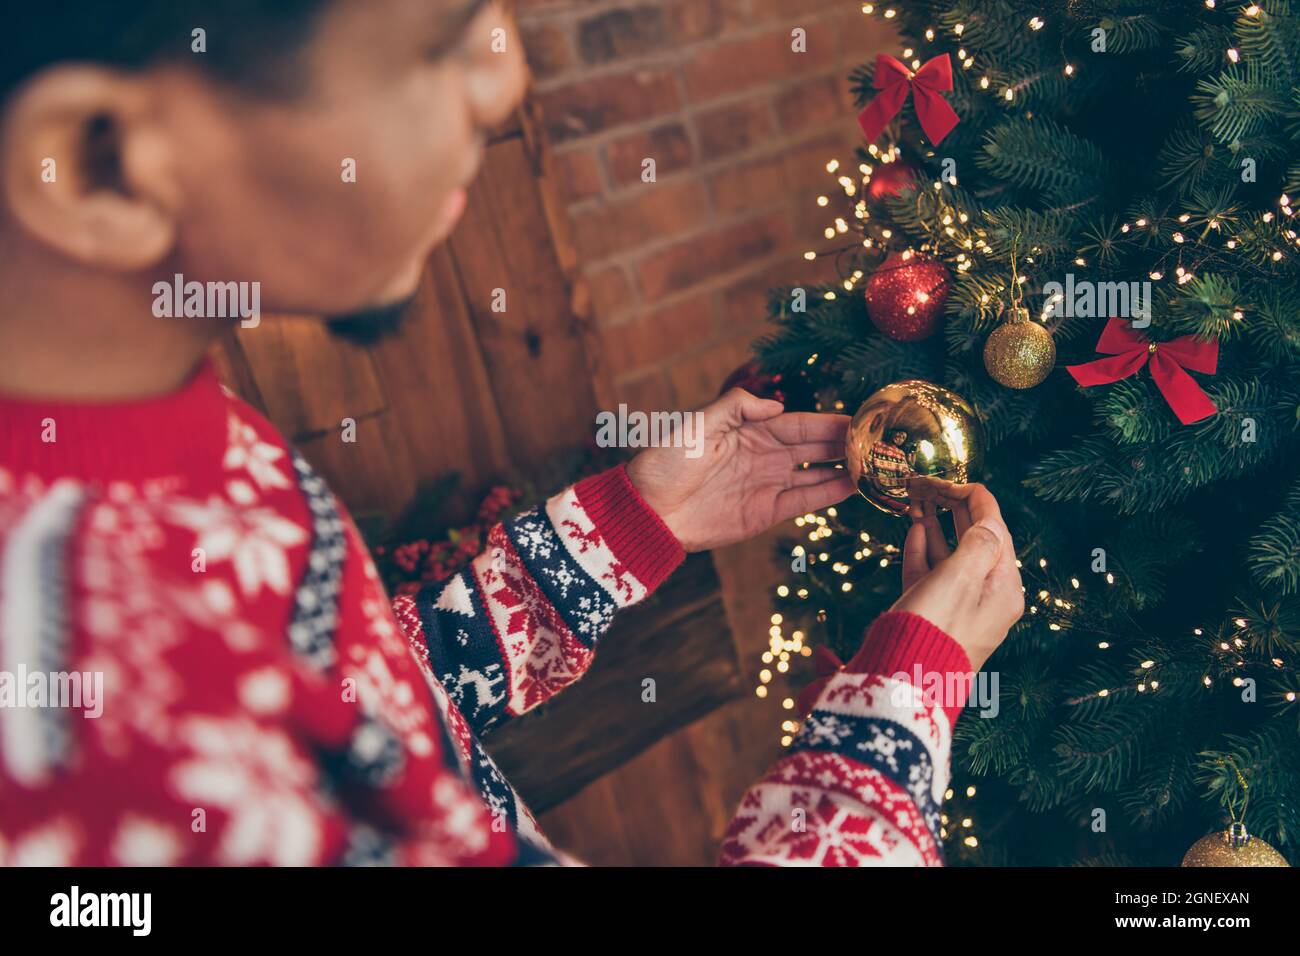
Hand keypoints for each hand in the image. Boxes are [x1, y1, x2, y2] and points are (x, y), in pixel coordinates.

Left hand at [626, 388, 854, 551]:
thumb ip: (736, 407)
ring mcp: (766, 484)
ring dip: (845, 469)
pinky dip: (829, 493)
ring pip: (816, 474)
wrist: (647, 510)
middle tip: (880, 442)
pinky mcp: (764, 513)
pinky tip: (854, 487)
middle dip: (845, 444)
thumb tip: (776, 406)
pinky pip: (804, 500)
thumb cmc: (666, 461)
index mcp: (749, 430)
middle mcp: (763, 455)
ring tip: (876, 465)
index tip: (860, 420)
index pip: (799, 424)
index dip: (829, 423)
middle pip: (814, 447)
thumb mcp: (698, 423)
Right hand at [890, 479, 1024, 669]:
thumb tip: (990, 519)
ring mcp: (960, 605)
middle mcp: (988, 596)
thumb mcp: (961, 577)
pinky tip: (916, 530)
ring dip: (937, 524)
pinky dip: (925, 549)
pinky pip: (934, 573)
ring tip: (918, 499)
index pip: (995, 527)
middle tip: (927, 484)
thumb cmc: (934, 627)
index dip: (971, 497)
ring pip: (951, 554)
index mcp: (1004, 587)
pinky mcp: (934, 613)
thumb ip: (978, 541)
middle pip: (975, 538)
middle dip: (952, 508)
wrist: (903, 679)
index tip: (945, 480)